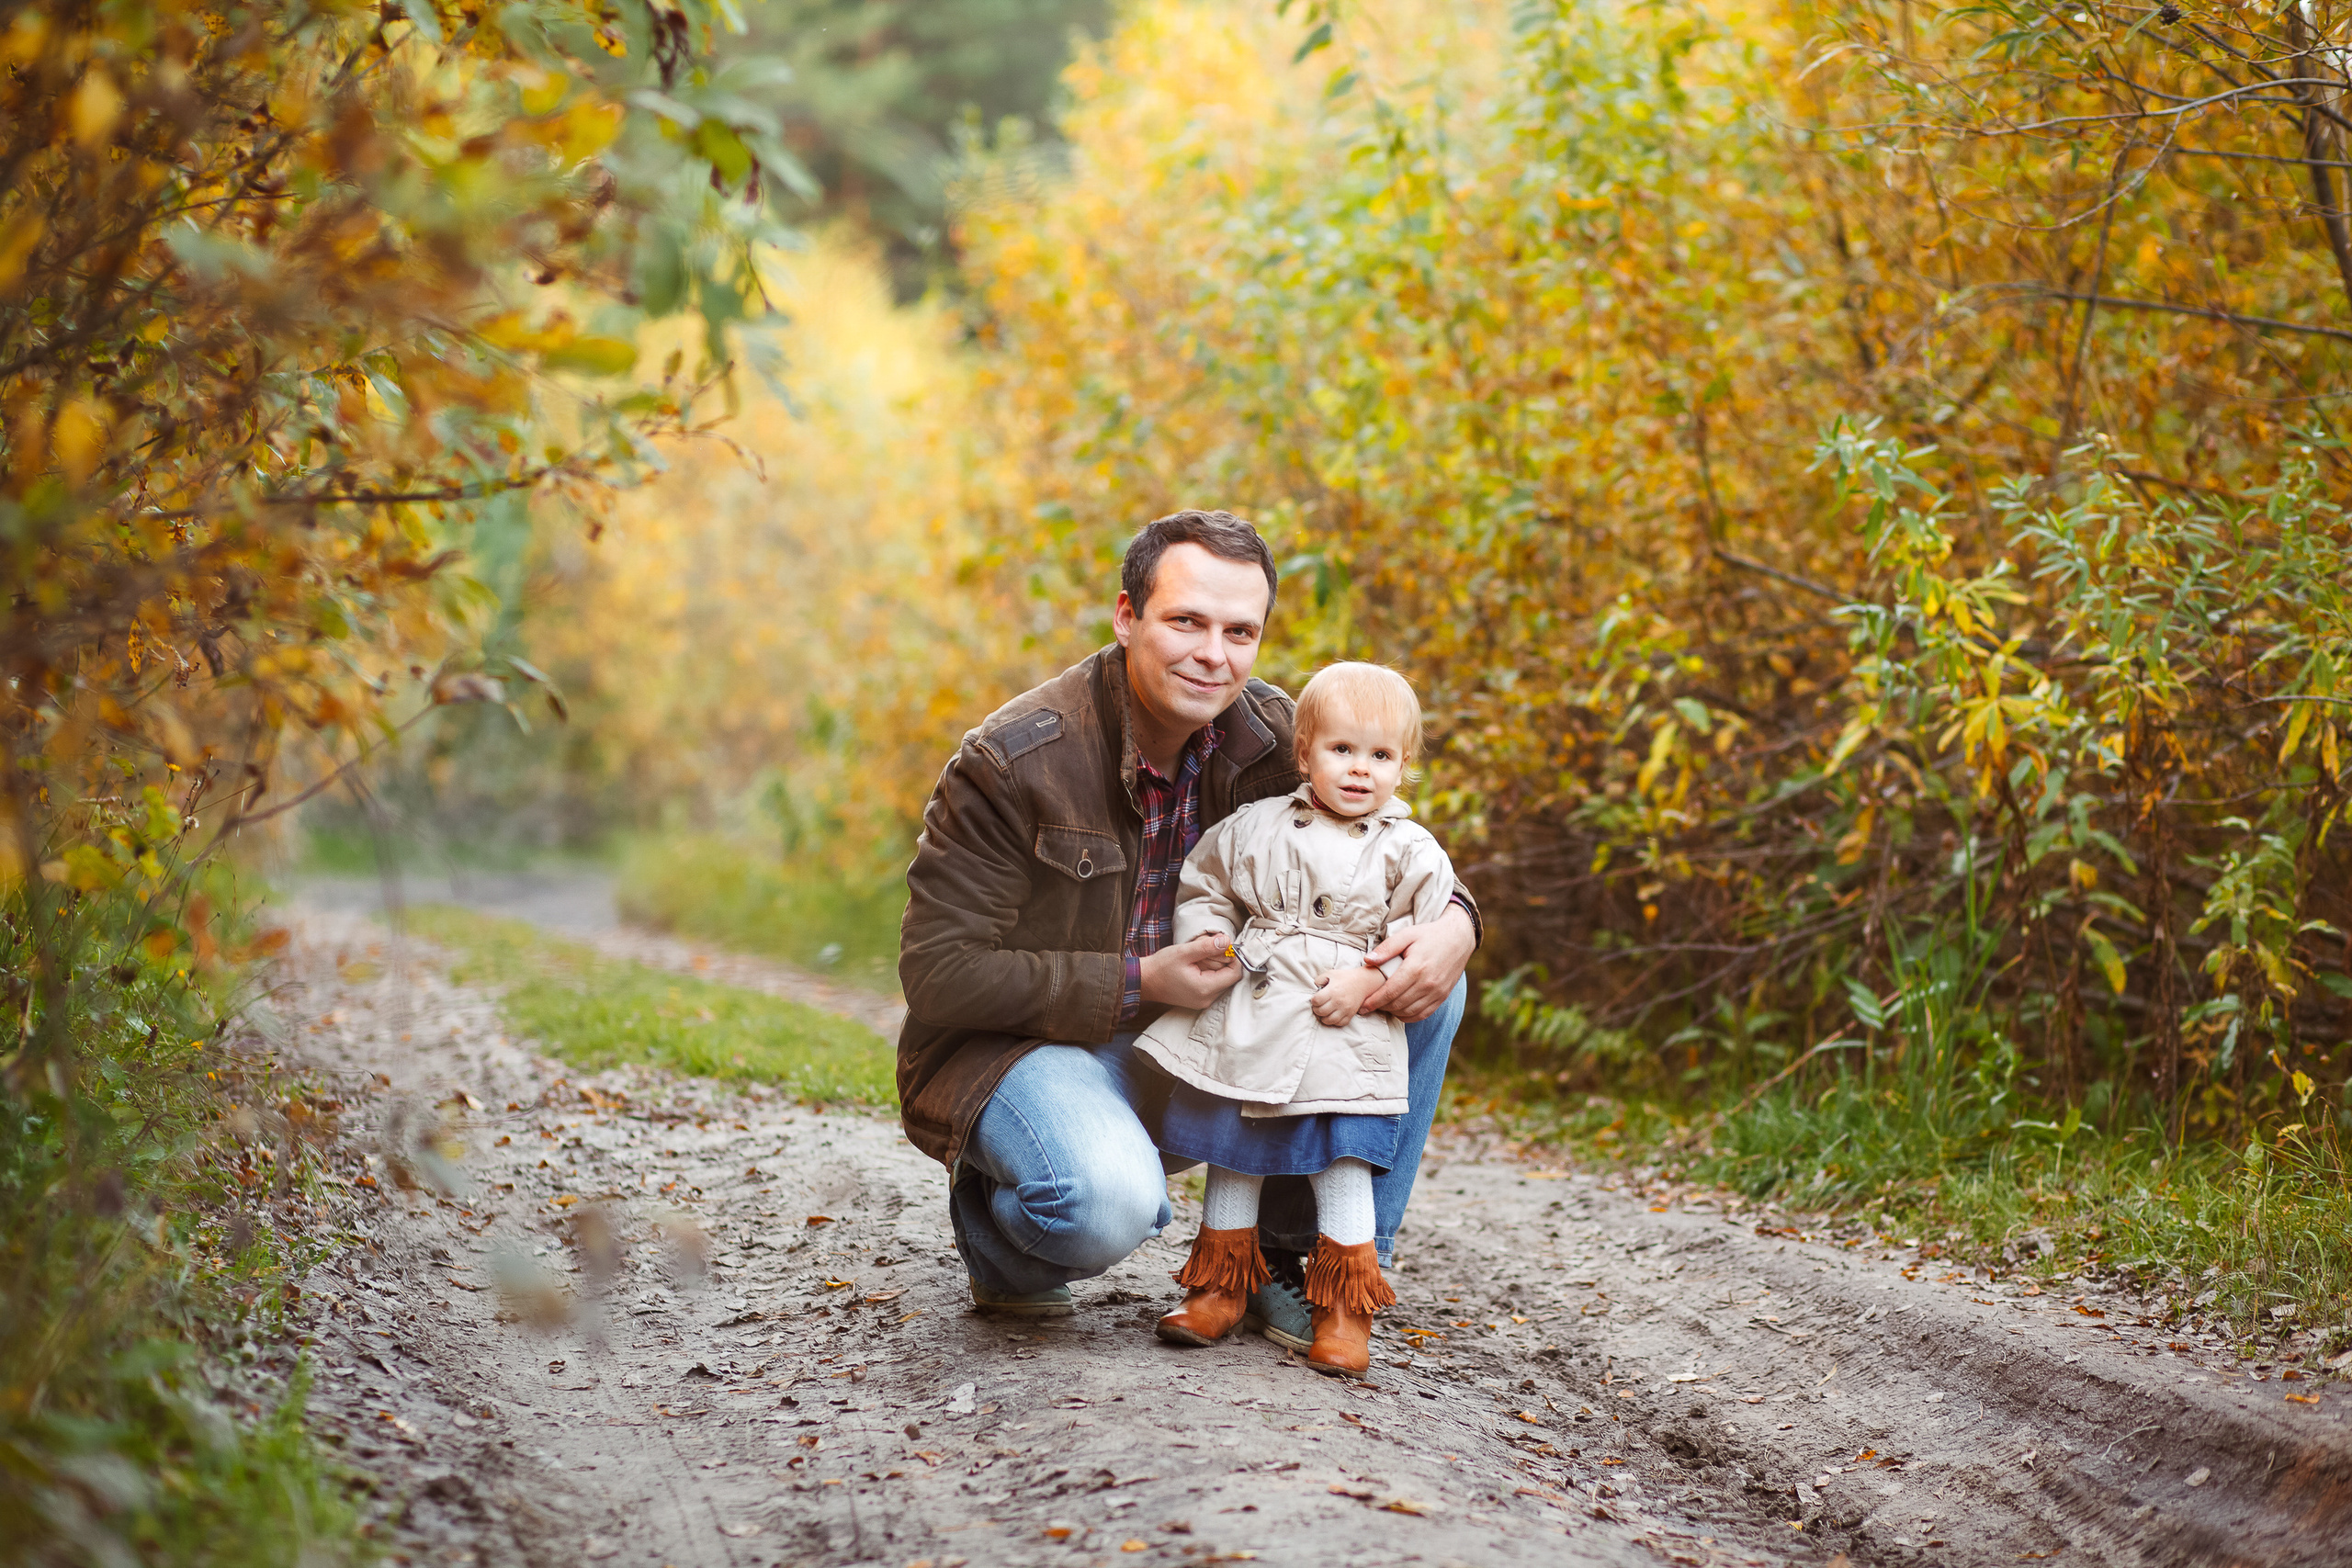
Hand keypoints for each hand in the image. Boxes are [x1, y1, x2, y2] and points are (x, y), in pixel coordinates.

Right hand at [1139, 931, 1240, 1009]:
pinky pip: (1213, 984)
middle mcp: (1207, 999)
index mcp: (1205, 989)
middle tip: (1204, 951)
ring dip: (1214, 966)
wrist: (1145, 981)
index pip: (1234, 973)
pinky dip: (1208, 973)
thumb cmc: (1161, 967)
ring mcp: (1203, 1001)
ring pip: (1221, 980)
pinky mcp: (1199, 999)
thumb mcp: (1184, 952)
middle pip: (1229, 977)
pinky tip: (1195, 966)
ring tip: (1197, 959)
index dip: (1232, 958)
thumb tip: (1227, 941)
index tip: (1221, 946)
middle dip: (1221, 961)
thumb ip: (1207, 947)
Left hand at [1311, 965, 1382, 1025]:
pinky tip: (1333, 1015)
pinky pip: (1340, 1023)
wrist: (1362, 982)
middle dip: (1316, 1010)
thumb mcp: (1330, 974)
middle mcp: (1338, 1001)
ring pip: (1329, 1020)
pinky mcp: (1351, 1014)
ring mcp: (1345, 1009)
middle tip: (1318, 1006)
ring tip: (1324, 1012)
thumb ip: (1319, 980)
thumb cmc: (1344, 977)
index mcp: (1332, 991)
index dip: (1313, 1001)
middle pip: (1321, 1012)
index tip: (1316, 999)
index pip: (1316, 1001)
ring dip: (1324, 1018)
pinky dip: (1334, 1022)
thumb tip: (1314, 988)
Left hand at [1358, 904, 1474, 1021]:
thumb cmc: (1429, 936)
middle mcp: (1428, 983)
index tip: (1362, 1005)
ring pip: (1409, 1012)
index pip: (1390, 992)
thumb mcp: (1406, 935)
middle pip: (1397, 1004)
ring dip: (1393, 1012)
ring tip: (1382, 1006)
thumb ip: (1386, 948)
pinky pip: (1422, 1015)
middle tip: (1368, 1006)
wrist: (1458, 939)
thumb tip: (1367, 961)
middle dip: (1380, 1007)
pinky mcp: (1442, 997)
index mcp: (1416, 968)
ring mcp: (1437, 993)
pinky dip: (1408, 1016)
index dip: (1374, 1001)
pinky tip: (1399, 1010)